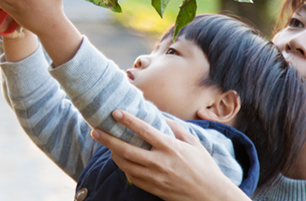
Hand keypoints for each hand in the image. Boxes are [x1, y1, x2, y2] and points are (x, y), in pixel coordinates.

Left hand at [92, 110, 250, 200]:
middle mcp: (160, 162)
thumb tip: (160, 115)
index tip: (115, 112)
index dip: (128, 120)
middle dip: (108, 139)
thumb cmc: (204, 167)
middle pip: (126, 150)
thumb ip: (176, 128)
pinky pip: (131, 177)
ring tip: (106, 144)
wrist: (209, 196)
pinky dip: (124, 167)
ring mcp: (154, 177)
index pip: (144, 131)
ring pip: (125, 165)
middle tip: (95, 131)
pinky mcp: (152, 188)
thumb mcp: (194, 143)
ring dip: (112, 154)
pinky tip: (121, 160)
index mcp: (170, 148)